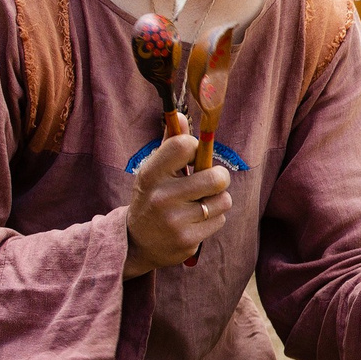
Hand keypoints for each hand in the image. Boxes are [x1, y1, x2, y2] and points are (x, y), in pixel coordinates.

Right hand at [123, 133, 231, 276]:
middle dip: (219, 177)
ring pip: (223, 200)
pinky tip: (195, 221)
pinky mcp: (187, 240)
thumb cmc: (152, 198)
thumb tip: (181, 116)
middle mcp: (161, 197)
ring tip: (200, 203)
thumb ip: (170, 145)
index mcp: (151, 174)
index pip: (184, 145)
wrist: (137, 243)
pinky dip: (213, 218)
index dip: (197, 147)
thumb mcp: (154, 172)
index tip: (193, 156)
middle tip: (210, 180)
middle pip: (217, 177)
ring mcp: (175, 221)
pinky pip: (220, 220)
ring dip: (217, 200)